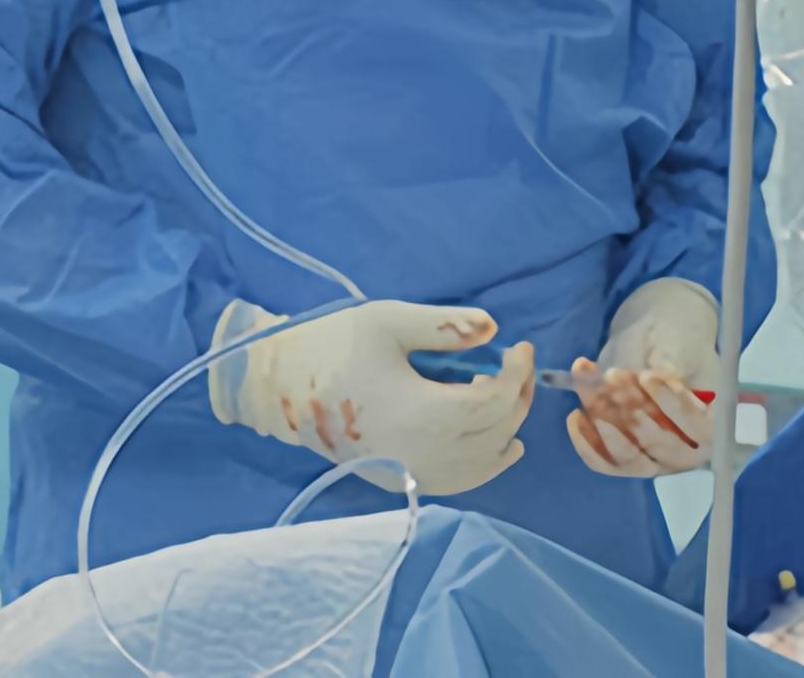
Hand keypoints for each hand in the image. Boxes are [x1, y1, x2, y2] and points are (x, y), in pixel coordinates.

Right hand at [209, 299, 532, 494]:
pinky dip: (488, 463)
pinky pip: (461, 481)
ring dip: (506, 429)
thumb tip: (492, 328)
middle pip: (493, 432)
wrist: (283, 386)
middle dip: (515, 396)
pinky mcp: (401, 482)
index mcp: (418, 414)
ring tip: (510, 394)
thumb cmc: (334, 345)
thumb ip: (444, 324)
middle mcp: (419, 454)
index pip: (491, 402)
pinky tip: (504, 444)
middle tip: (517, 364)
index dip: (514, 374)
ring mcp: (410, 474)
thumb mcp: (388, 320)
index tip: (519, 346)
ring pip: (483, 463)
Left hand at [568, 278, 719, 478]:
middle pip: (662, 442)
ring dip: (608, 422)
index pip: (700, 425)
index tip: (648, 376)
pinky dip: (587, 443)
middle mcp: (688, 451)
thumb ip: (669, 360)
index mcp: (715, 423)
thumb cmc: (676, 342)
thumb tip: (658, 373)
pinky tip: (575, 417)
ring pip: (630, 455)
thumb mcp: (677, 344)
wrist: (654, 344)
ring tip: (592, 386)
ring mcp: (655, 461)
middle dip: (633, 406)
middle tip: (613, 375)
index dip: (674, 404)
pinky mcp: (626, 461)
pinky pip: (606, 464)